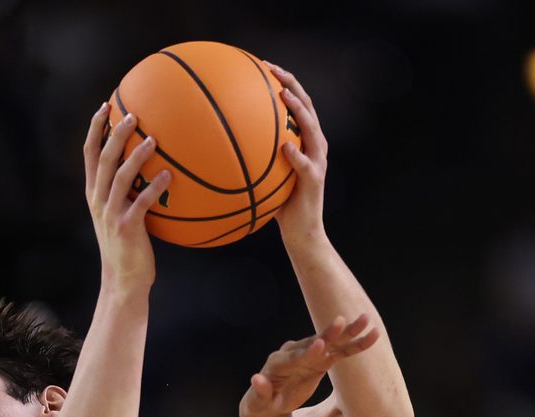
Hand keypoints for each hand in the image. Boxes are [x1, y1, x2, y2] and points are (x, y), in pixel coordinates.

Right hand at [83, 103, 168, 290]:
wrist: (122, 280)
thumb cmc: (127, 245)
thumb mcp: (119, 214)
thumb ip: (126, 190)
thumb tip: (150, 164)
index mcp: (94, 193)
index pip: (89, 153)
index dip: (94, 128)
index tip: (105, 105)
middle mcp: (98, 199)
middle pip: (102, 158)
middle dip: (115, 133)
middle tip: (132, 115)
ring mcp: (110, 213)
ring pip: (119, 176)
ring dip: (136, 156)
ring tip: (153, 139)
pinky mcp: (127, 227)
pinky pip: (141, 202)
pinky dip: (154, 187)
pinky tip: (169, 176)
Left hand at [239, 313, 377, 416]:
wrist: (268, 402)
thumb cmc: (261, 402)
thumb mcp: (258, 401)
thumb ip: (259, 391)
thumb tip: (256, 379)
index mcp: (279, 362)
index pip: (295, 356)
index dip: (308, 352)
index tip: (321, 344)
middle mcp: (295, 353)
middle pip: (315, 342)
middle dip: (329, 333)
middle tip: (341, 321)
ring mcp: (310, 355)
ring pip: (331, 342)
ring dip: (348, 332)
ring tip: (366, 320)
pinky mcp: (322, 361)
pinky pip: (340, 352)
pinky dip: (355, 345)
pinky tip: (372, 336)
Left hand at [267, 63, 326, 242]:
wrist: (301, 232)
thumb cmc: (279, 205)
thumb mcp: (264, 176)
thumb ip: (252, 158)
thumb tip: (218, 146)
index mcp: (304, 140)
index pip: (298, 104)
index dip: (285, 82)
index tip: (265, 66)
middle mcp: (314, 145)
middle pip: (308, 106)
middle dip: (292, 84)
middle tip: (273, 69)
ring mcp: (317, 161)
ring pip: (312, 129)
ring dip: (299, 110)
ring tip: (284, 96)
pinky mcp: (314, 180)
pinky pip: (305, 164)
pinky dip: (296, 154)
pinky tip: (285, 147)